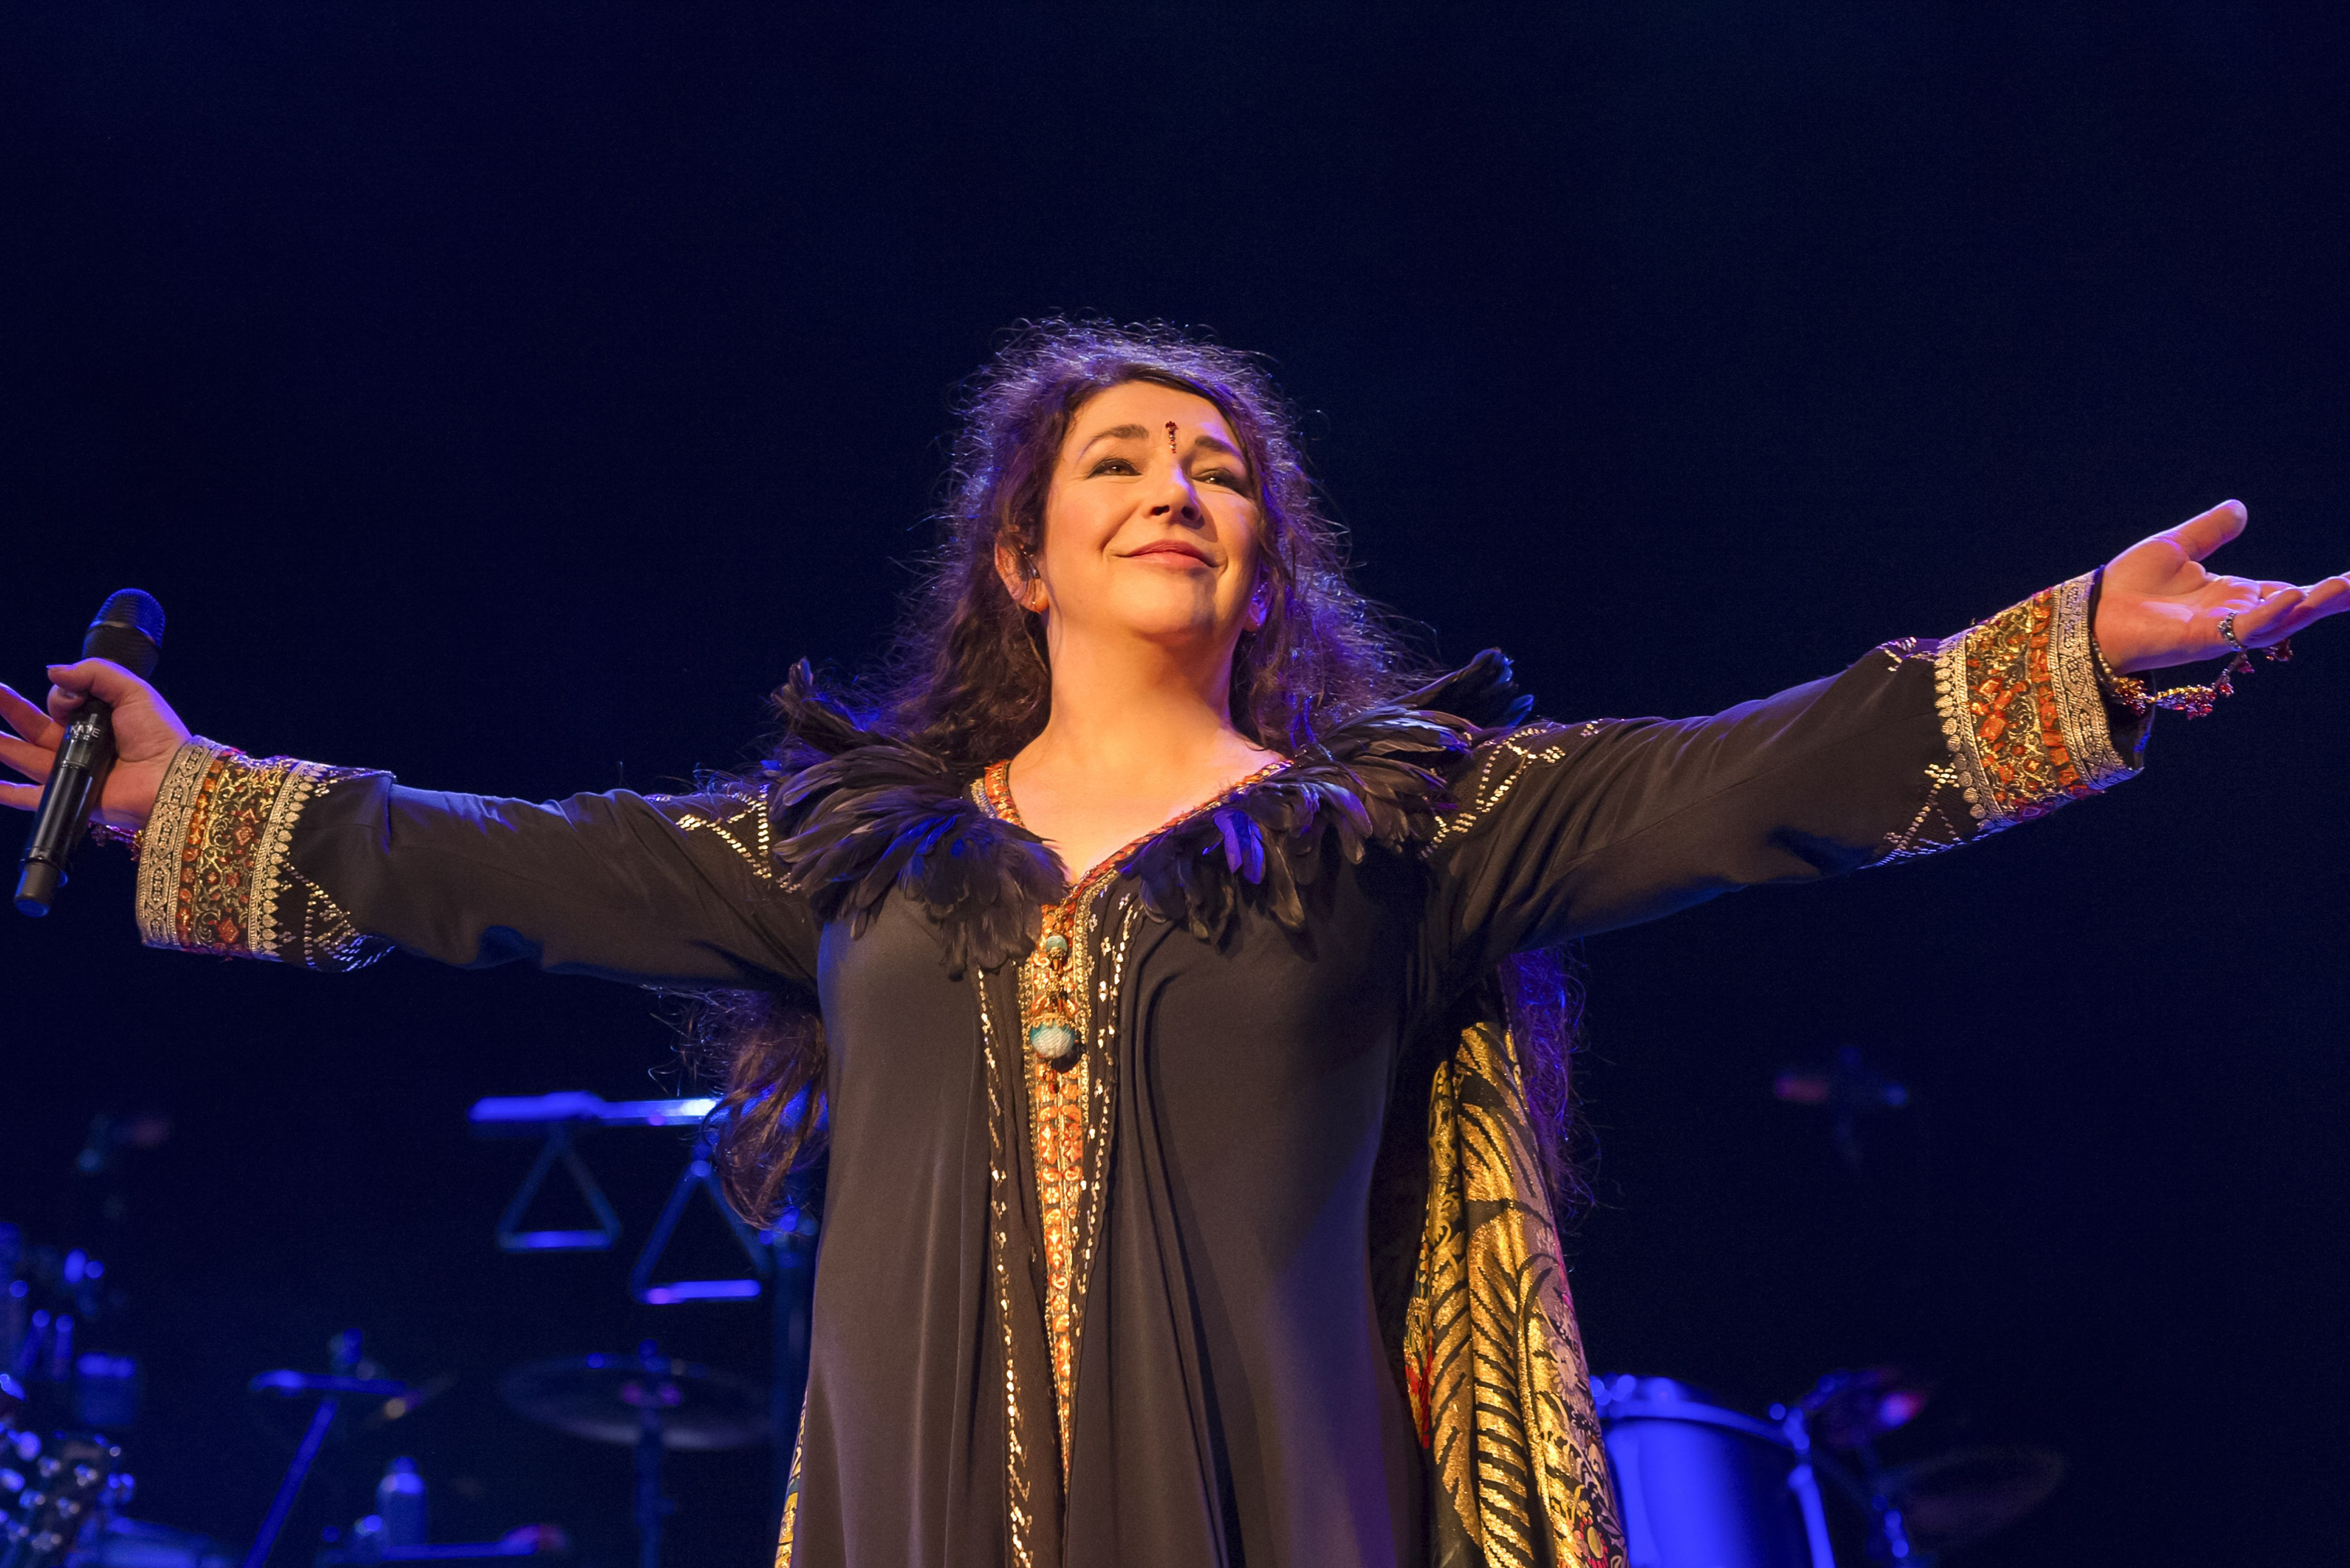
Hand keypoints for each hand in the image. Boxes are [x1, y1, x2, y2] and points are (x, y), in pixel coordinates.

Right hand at [0, 660, 192, 828]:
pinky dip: (10, 794)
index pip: (60, 703)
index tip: (74, 698)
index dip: (60, 696)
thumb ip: (95, 673)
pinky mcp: (71, 795)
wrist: (171, 776)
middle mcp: (81, 744)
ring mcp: (73, 770)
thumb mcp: (132, 690)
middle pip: (32, 725)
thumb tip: (52, 671)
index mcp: (96, 719)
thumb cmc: (160, 735)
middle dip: (9, 708)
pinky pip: (33, 798)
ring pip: (24, 756)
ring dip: (1, 746)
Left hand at [2093, 500, 2349, 673]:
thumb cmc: (2128, 586)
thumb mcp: (2176, 547)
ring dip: (2314, 606)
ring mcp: (2221, 630)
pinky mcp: (2202, 639)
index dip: (2322, 587)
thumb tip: (2240, 508)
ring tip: (2347, 588)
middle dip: (2331, 600)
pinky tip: (2292, 597)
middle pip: (2295, 610)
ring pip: (2280, 622)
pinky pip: (2244, 629)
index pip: (2289, 592)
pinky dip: (2269, 614)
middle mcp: (2234, 616)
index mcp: (2232, 596)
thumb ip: (2211, 531)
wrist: (2092, 611)